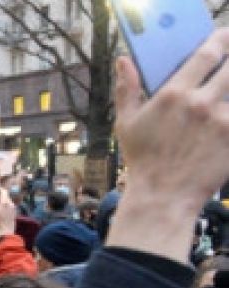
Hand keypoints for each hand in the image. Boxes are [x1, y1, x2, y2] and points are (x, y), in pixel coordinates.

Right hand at [108, 34, 228, 262]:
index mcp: (174, 94)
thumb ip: (127, 88)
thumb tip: (123, 60)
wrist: (163, 196)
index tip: (224, 38)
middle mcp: (201, 103)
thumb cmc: (142, 159)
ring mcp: (222, 121)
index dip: (221, 40)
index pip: (207, 55)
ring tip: (225, 98)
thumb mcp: (126, 122)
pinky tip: (227, 121)